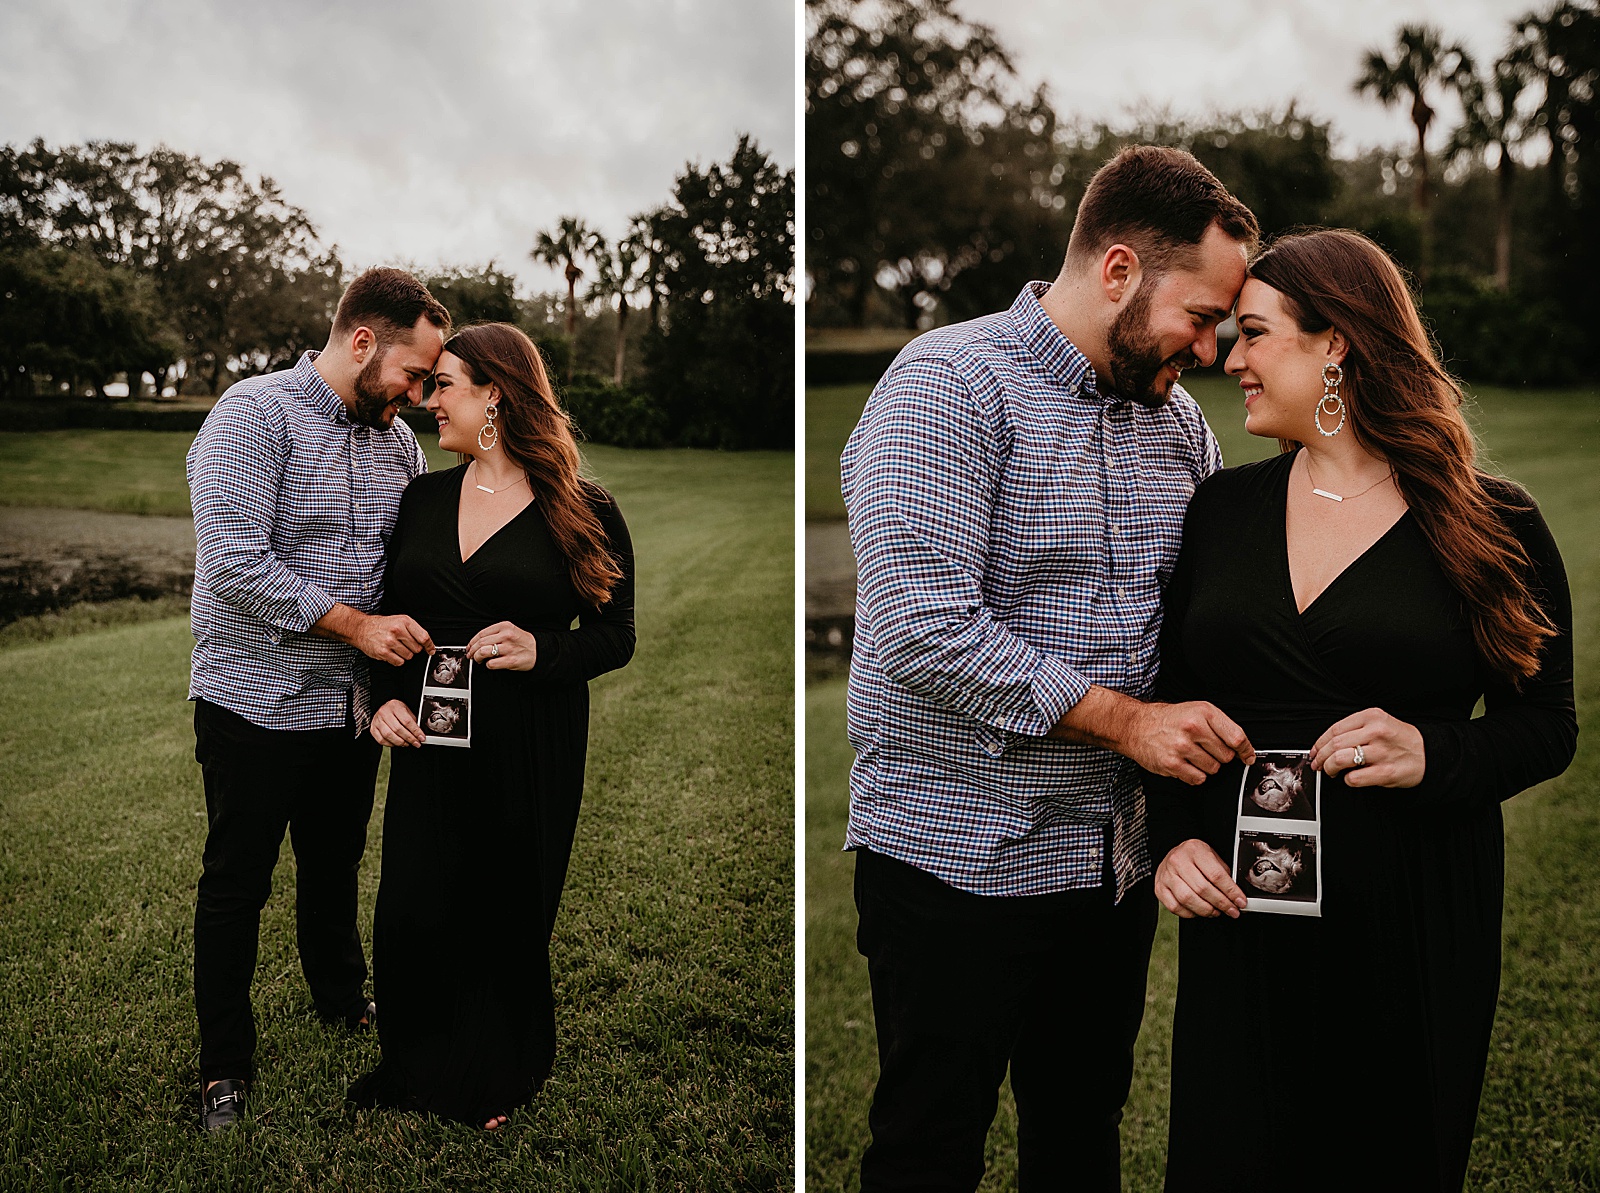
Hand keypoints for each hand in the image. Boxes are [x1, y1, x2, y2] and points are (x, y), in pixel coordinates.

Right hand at [350, 613, 433, 665]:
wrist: (362, 628)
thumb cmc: (382, 625)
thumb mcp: (399, 620)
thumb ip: (413, 630)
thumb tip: (427, 644)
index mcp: (404, 621)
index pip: (423, 637)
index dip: (429, 645)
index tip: (431, 650)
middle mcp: (397, 630)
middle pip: (417, 648)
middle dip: (413, 649)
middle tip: (403, 644)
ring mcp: (390, 642)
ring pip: (409, 656)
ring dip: (404, 655)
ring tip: (396, 647)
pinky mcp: (383, 652)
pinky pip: (399, 662)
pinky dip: (397, 660)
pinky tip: (391, 652)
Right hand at [370, 699, 424, 746]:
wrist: (383, 708)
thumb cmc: (396, 709)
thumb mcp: (406, 710)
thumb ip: (413, 720)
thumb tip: (419, 733)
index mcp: (394, 706)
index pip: (407, 721)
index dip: (415, 731)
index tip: (421, 737)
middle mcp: (384, 713)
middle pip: (398, 729)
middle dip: (409, 738)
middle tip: (416, 743)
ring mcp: (377, 721)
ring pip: (389, 735)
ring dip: (400, 742)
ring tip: (407, 743)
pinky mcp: (373, 729)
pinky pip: (381, 740)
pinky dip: (390, 744)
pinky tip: (397, 743)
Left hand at [466, 621, 536, 670]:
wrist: (538, 651)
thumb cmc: (523, 642)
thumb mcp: (510, 631)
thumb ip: (495, 633)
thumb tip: (477, 642)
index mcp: (505, 626)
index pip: (481, 633)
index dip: (472, 642)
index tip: (469, 647)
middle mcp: (506, 636)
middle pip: (480, 643)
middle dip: (472, 651)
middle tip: (471, 655)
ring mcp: (509, 648)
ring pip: (483, 652)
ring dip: (477, 658)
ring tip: (478, 660)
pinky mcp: (510, 660)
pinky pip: (491, 663)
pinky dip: (488, 665)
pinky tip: (490, 664)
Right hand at [1126, 701, 1255, 785]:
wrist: (1136, 726)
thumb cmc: (1169, 719)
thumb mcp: (1196, 711)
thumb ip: (1221, 727)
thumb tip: (1244, 750)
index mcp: (1203, 712)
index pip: (1236, 737)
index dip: (1246, 750)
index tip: (1248, 757)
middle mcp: (1193, 728)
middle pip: (1226, 756)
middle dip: (1219, 756)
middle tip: (1204, 748)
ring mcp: (1182, 746)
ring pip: (1213, 769)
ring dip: (1206, 766)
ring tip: (1191, 754)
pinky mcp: (1172, 763)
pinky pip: (1198, 778)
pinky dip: (1194, 775)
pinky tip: (1184, 763)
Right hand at [1154, 839, 1247, 918]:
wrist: (1174, 853)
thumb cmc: (1195, 856)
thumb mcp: (1212, 856)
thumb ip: (1224, 874)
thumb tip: (1236, 896)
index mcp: (1194, 850)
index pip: (1216, 875)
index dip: (1231, 892)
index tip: (1240, 901)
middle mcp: (1177, 861)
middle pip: (1202, 889)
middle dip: (1221, 903)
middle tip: (1232, 910)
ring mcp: (1166, 875)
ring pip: (1188, 899)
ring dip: (1206, 910)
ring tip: (1216, 911)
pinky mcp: (1160, 888)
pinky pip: (1175, 907)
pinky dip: (1190, 913)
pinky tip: (1199, 911)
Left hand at [1309, 708, 1424, 787]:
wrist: (1429, 754)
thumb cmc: (1401, 740)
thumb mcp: (1380, 723)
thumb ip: (1355, 729)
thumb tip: (1326, 743)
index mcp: (1372, 716)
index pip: (1335, 729)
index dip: (1319, 743)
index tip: (1314, 751)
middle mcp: (1376, 732)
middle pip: (1334, 744)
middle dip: (1320, 757)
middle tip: (1318, 764)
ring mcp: (1381, 752)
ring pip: (1340, 759)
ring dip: (1329, 768)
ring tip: (1330, 771)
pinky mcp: (1386, 772)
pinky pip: (1354, 778)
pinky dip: (1347, 780)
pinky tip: (1350, 778)